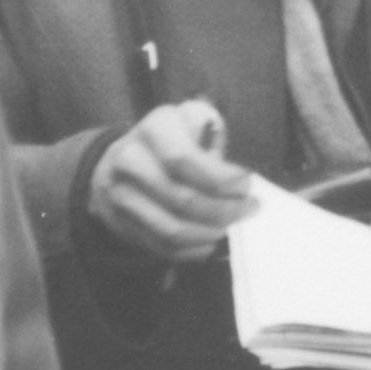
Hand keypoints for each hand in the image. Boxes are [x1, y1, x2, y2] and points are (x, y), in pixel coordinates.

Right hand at [87, 100, 252, 263]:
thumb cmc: (175, 139)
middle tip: (249, 209)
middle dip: (224, 209)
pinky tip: (209, 241)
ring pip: (172, 229)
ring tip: (230, 226)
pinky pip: (162, 246)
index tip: (246, 185)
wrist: (123, 161)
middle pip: (182, 198)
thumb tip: (237, 177)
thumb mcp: (195, 120)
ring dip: (209, 233)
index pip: (183, 158)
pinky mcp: (123, 221)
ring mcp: (121, 193)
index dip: (219, 177)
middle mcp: (130, 158)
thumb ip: (215, 137)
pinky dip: (192, 249)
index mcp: (155, 128)